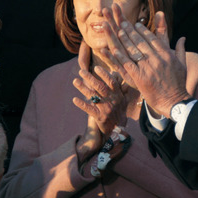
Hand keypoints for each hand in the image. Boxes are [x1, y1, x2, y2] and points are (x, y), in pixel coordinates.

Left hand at [71, 43, 127, 159]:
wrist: (118, 130)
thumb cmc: (119, 112)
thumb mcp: (123, 99)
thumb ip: (120, 86)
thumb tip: (117, 73)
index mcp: (118, 95)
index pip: (111, 82)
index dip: (104, 74)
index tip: (95, 68)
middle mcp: (112, 101)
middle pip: (100, 87)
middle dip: (90, 78)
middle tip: (81, 71)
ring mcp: (105, 109)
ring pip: (93, 96)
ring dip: (83, 88)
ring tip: (75, 81)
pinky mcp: (99, 117)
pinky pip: (89, 109)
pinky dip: (82, 104)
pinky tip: (74, 99)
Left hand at [99, 6, 189, 115]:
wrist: (174, 101)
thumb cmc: (179, 84)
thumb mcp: (182, 64)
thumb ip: (180, 49)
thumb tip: (182, 37)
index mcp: (166, 54)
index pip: (153, 38)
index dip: (143, 30)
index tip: (136, 24)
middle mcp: (157, 59)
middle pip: (141, 42)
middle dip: (131, 31)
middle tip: (123, 23)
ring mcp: (148, 68)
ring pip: (134, 50)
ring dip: (124, 40)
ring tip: (117, 31)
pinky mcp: (140, 78)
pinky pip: (128, 64)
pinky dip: (120, 56)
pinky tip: (113, 49)